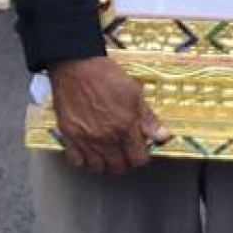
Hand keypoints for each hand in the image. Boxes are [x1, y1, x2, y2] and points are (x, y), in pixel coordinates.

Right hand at [48, 57, 164, 176]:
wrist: (77, 64)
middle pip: (118, 167)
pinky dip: (82, 161)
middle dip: (124, 162)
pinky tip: (87, 152)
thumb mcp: (134, 93)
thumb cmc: (105, 75)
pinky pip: (76, 161)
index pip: (138, 159)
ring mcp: (86, 138)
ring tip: (106, 154)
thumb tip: (163, 136)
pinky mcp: (69, 135)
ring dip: (104, 164)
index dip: (141, 157)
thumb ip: (148, 119)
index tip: (139, 151)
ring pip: (97, 168)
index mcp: (125, 127)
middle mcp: (106, 137)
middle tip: (123, 152)